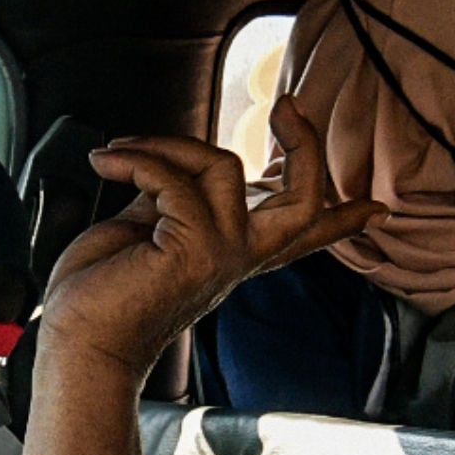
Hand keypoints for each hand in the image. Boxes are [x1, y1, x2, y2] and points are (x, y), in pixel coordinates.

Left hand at [40, 99, 381, 382]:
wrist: (78, 345)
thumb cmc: (98, 298)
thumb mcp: (145, 231)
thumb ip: (171, 198)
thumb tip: (168, 167)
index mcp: (232, 255)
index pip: (301, 235)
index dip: (343, 219)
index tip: (376, 210)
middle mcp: (239, 256)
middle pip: (305, 200)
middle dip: (306, 146)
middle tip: (289, 109)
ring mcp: (223, 253)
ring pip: (223, 164)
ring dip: (164, 145)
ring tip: (119, 152)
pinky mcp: (196, 248)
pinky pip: (172, 177)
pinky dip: (135, 160)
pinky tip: (106, 162)